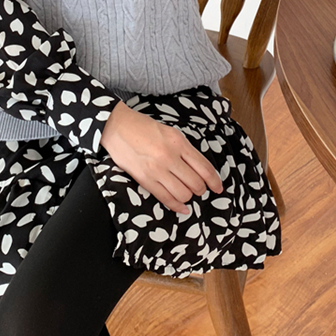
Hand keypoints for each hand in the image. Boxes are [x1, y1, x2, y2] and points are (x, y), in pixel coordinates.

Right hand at [99, 101, 223, 214]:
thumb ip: (184, 149)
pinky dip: (177, 206)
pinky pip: (166, 198)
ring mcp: (157, 169)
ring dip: (188, 196)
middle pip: (196, 183)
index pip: (204, 167)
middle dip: (201, 189)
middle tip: (198, 188)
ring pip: (183, 194)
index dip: (214, 181)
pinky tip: (182, 208)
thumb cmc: (143, 127)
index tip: (218, 187)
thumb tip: (198, 169)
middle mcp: (170, 156)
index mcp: (178, 142)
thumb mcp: (170, 132)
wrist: (117, 127)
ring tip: (186, 192)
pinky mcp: (144, 179)